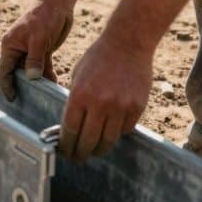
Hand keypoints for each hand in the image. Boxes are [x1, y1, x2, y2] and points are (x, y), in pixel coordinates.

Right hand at [0, 3, 73, 100]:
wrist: (57, 3)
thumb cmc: (45, 17)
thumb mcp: (40, 38)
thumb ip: (34, 59)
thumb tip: (32, 78)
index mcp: (10, 45)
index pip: (4, 70)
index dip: (7, 85)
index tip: (13, 98)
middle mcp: (17, 49)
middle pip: (17, 73)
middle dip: (23, 87)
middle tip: (30, 102)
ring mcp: (30, 50)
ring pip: (31, 71)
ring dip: (38, 82)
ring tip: (45, 95)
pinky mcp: (42, 50)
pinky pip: (42, 67)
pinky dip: (47, 75)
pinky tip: (54, 84)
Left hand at [59, 34, 152, 162]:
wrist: (128, 43)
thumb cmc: (98, 58)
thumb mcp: (77, 76)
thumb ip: (75, 100)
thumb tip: (71, 126)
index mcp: (79, 95)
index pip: (70, 130)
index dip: (66, 145)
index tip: (64, 152)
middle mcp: (99, 103)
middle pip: (88, 141)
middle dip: (81, 153)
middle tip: (77, 158)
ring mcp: (120, 107)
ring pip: (108, 140)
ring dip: (99, 149)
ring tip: (94, 151)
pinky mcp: (137, 107)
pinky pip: (125, 130)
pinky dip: (117, 134)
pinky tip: (110, 134)